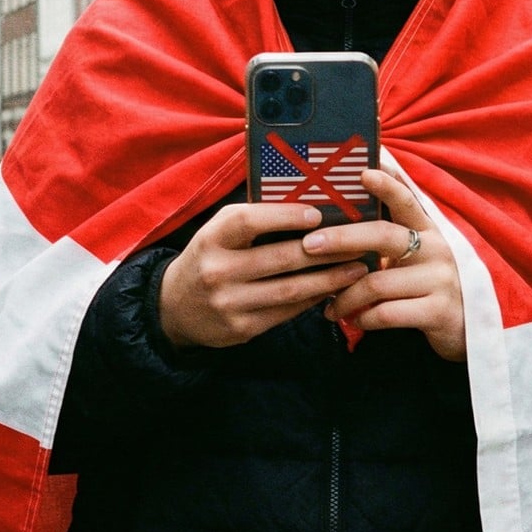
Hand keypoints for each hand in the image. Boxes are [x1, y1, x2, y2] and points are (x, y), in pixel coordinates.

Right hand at [160, 203, 371, 349]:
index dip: (285, 216)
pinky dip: (313, 299)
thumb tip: (310, 201)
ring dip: (328, 279)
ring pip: (290, 289)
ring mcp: (229, 303)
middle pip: (280, 258)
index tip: (318, 213)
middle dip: (325, 251)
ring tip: (356, 269)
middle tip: (358, 242)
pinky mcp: (241, 329)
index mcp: (211, 238)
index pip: (249, 221)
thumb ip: (255, 218)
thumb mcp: (218, 231)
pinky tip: (333, 289)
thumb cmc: (209, 257)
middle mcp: (217, 271)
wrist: (174, 308)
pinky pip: (286, 312)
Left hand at [317, 169, 465, 361]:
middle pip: (383, 236)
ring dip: (346, 297)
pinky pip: (388, 313)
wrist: (468, 330)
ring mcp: (440, 280)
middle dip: (342, 238)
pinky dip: (364, 318)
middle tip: (310, 244)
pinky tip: (354, 321)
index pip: (407, 200)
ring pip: (377, 282)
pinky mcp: (438, 312)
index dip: (387, 184)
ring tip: (329, 307)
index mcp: (428, 231)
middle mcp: (436, 250)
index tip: (363, 172)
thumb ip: (388, 241)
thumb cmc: (430, 288)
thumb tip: (338, 225)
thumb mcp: (417, 258)